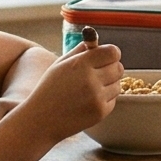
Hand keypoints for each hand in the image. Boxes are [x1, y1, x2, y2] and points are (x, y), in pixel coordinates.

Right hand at [1, 43, 121, 146]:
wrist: (41, 120)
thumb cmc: (50, 89)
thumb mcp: (60, 64)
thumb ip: (80, 50)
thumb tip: (97, 41)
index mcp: (80, 63)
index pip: (113, 52)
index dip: (111, 54)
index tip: (106, 57)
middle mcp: (91, 79)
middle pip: (119, 67)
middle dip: (112, 68)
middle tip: (100, 73)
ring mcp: (97, 97)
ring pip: (117, 84)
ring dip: (109, 85)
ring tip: (90, 89)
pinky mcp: (100, 112)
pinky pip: (113, 100)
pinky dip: (105, 100)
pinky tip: (88, 102)